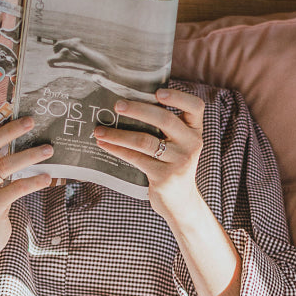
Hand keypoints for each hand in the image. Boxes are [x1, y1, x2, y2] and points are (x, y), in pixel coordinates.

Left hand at [93, 87, 204, 223]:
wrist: (180, 202)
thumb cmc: (173, 165)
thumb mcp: (178, 144)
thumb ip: (166, 126)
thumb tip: (129, 102)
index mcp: (195, 131)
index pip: (195, 107)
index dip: (178, 96)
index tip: (157, 92)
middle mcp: (191, 144)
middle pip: (165, 119)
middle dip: (138, 110)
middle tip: (117, 105)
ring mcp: (179, 161)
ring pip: (145, 141)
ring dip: (118, 134)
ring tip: (99, 130)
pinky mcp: (164, 177)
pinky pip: (136, 158)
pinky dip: (117, 150)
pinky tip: (104, 145)